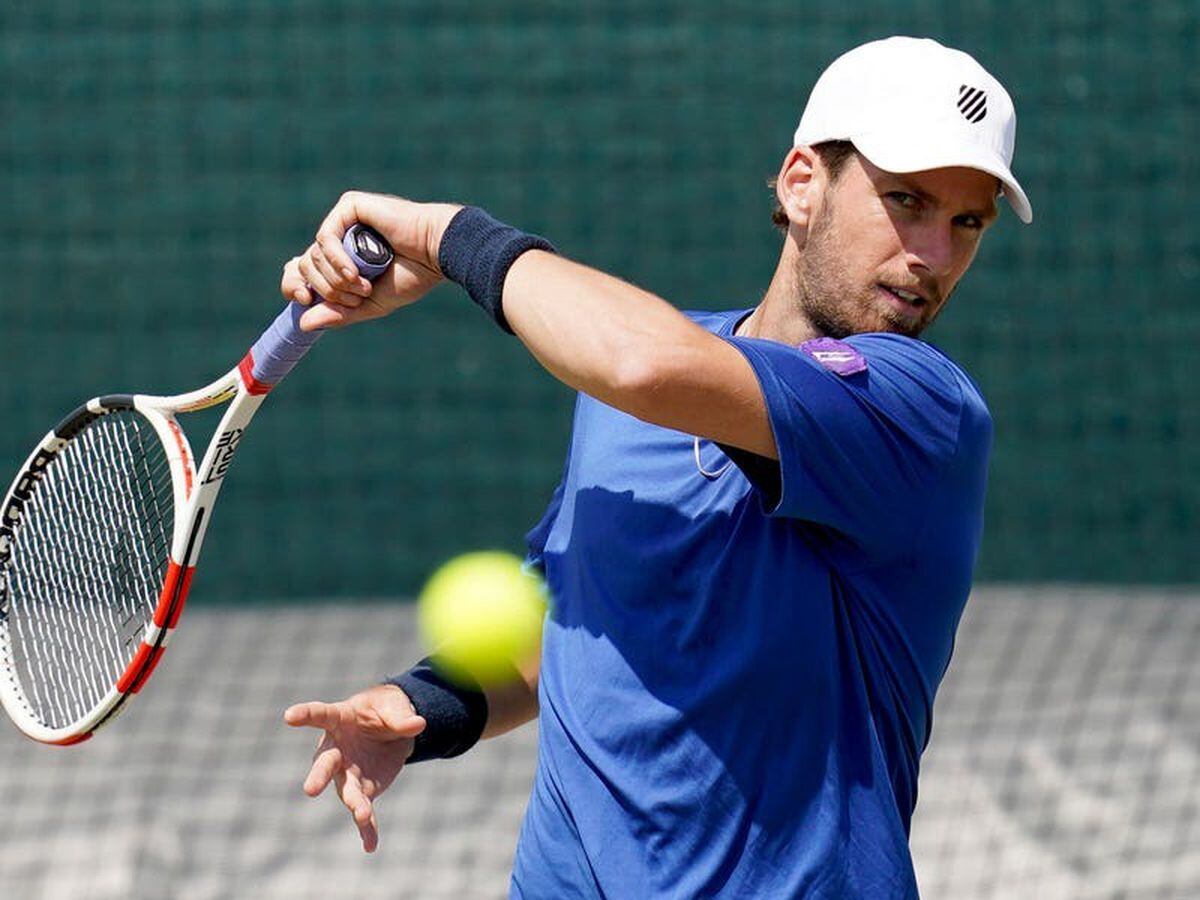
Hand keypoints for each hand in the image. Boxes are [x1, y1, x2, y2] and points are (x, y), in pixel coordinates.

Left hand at [280, 191, 461, 330]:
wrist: (436, 253)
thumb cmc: (413, 276)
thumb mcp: (371, 304)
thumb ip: (339, 313)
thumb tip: (303, 324)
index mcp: (341, 258)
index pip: (300, 270)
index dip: (295, 287)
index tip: (305, 301)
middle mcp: (339, 237)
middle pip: (305, 266)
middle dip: (327, 290)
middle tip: (357, 296)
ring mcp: (343, 220)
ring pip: (313, 254)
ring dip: (336, 279)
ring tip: (364, 285)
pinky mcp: (349, 206)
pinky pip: (325, 237)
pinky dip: (336, 260)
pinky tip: (355, 272)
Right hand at [284, 684, 426, 851]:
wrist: (391, 729)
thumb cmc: (383, 710)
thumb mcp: (394, 706)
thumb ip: (402, 717)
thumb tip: (418, 724)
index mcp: (338, 719)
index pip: (319, 714)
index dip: (304, 714)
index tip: (289, 716)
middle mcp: (336, 750)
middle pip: (325, 763)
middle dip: (319, 776)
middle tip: (311, 789)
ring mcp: (346, 773)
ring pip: (346, 790)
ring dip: (354, 803)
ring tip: (362, 815)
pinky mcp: (362, 790)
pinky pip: (363, 810)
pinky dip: (367, 828)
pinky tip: (370, 844)